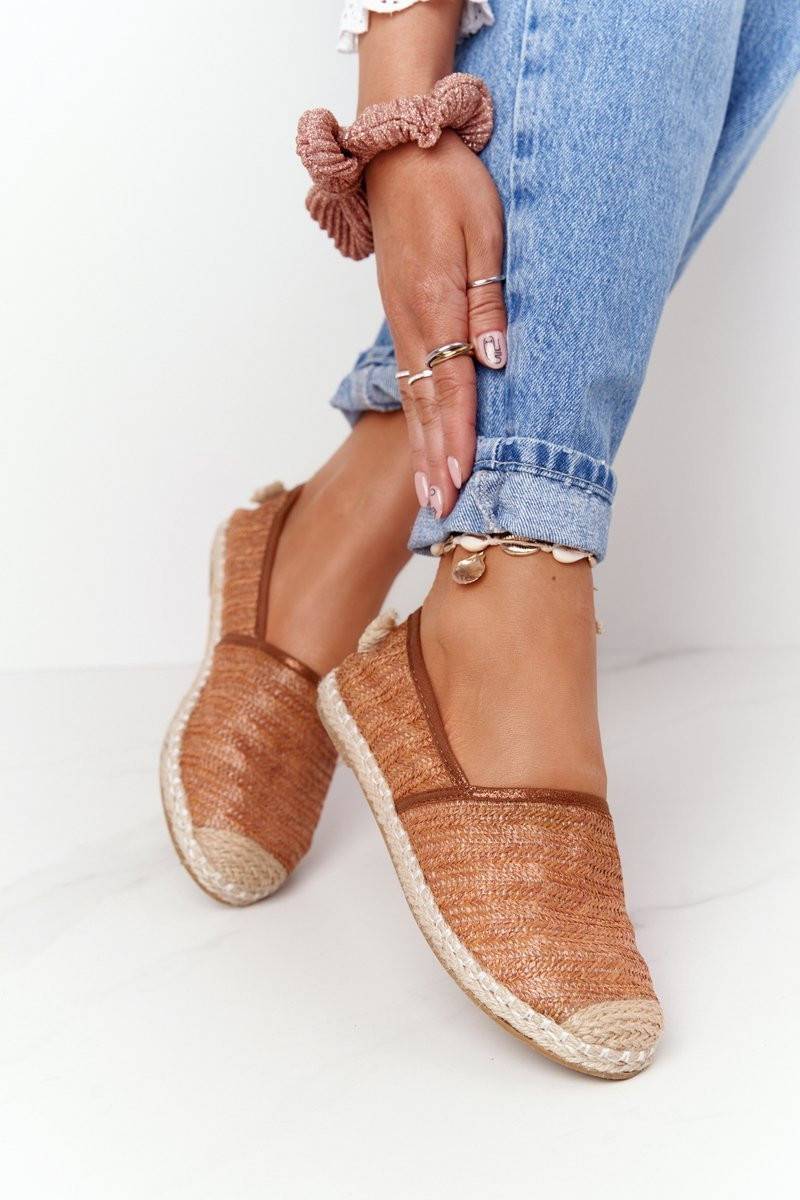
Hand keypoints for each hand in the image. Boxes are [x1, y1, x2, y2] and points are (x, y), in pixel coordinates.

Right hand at [366, 131, 506, 517]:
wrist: (400, 150)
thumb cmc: (451, 185)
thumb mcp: (485, 233)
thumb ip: (488, 300)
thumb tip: (493, 360)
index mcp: (435, 304)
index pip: (452, 386)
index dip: (460, 437)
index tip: (463, 481)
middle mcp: (412, 323)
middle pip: (428, 407)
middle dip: (437, 462)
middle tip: (442, 513)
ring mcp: (401, 322)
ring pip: (414, 400)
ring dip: (423, 450)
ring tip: (430, 496)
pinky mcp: (400, 316)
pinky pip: (407, 380)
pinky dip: (415, 419)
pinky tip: (422, 442)